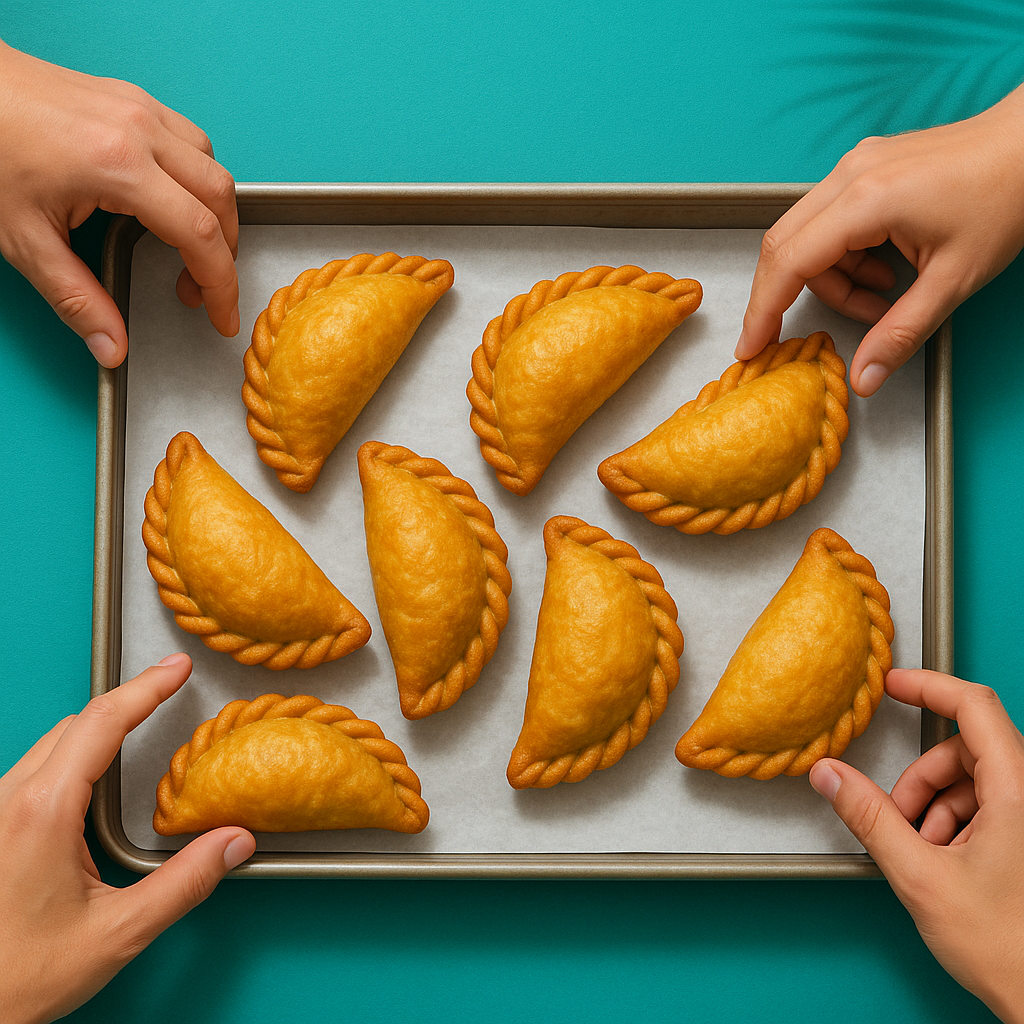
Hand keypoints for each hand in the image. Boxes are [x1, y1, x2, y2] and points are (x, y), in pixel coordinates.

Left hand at [0, 39, 239, 367]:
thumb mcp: (25, 240)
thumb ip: (76, 300)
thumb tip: (112, 346)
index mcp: (118, 165)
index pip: (201, 235)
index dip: (221, 285)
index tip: (221, 315)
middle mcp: (140, 130)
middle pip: (222, 198)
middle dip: (225, 252)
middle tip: (202, 288)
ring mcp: (139, 108)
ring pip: (214, 166)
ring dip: (215, 212)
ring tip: (189, 247)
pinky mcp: (131, 99)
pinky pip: (191, 141)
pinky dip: (197, 179)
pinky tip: (173, 201)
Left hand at [0, 653, 254, 1023]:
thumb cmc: (21, 978)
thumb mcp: (118, 933)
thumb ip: (185, 882)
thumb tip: (236, 841)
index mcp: (43, 812)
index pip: (102, 723)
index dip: (146, 687)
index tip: (177, 668)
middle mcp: (9, 801)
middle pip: (76, 723)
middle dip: (127, 700)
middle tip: (169, 687)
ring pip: (50, 743)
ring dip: (97, 727)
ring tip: (140, 724)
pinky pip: (33, 769)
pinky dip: (73, 754)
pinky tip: (94, 778)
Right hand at [736, 85, 1023, 395]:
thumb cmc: (1008, 195)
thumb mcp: (955, 280)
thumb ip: (900, 333)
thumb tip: (863, 377)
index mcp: (866, 199)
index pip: (789, 262)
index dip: (763, 310)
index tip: (750, 345)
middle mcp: (850, 176)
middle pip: (784, 246)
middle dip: (786, 297)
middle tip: (786, 335)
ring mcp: (855, 167)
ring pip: (808, 237)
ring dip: (832, 279)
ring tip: (883, 295)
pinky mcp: (865, 168)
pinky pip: (830, 221)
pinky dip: (846, 256)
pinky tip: (887, 267)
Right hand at [809, 669, 1023, 1022]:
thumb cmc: (1011, 949)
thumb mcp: (921, 876)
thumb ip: (870, 817)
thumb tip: (831, 776)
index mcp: (1018, 792)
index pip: (973, 706)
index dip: (928, 686)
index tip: (894, 685)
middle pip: (965, 750)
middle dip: (922, 778)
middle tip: (899, 817)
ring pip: (974, 780)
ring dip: (936, 807)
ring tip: (925, 853)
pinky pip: (989, 807)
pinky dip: (956, 824)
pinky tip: (946, 862)